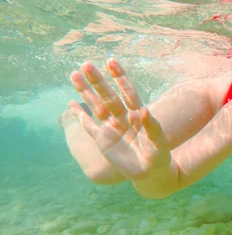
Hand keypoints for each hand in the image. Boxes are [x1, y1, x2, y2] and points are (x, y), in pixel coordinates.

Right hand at [68, 59, 170, 181]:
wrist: (150, 172)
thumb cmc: (158, 155)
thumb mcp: (159, 142)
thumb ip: (152, 127)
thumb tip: (143, 110)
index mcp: (137, 115)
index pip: (128, 93)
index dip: (121, 78)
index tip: (112, 62)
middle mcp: (123, 118)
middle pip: (108, 96)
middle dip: (98, 81)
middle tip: (86, 64)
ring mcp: (112, 128)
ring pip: (96, 107)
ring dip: (85, 92)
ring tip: (74, 75)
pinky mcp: (103, 141)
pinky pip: (89, 127)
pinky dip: (80, 117)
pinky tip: (71, 105)